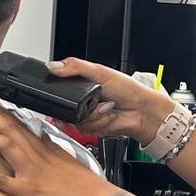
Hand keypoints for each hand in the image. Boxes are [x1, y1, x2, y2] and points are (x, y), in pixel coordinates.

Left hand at [0, 103, 111, 195]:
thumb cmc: (87, 185)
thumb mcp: (68, 158)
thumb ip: (52, 148)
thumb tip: (42, 137)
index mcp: (45, 147)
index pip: (19, 123)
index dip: (0, 111)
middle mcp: (36, 155)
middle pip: (8, 127)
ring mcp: (31, 172)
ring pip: (4, 144)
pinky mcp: (28, 191)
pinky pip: (2, 179)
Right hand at [47, 57, 168, 143]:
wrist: (141, 112)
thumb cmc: (128, 90)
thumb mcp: (100, 72)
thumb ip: (75, 67)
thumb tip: (53, 66)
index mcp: (83, 84)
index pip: (61, 86)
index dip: (60, 90)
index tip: (68, 90)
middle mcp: (82, 100)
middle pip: (65, 106)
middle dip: (80, 105)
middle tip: (95, 99)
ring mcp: (86, 115)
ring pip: (74, 119)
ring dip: (93, 114)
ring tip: (106, 107)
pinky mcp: (91, 128)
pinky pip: (84, 128)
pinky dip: (98, 122)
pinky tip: (108, 116)